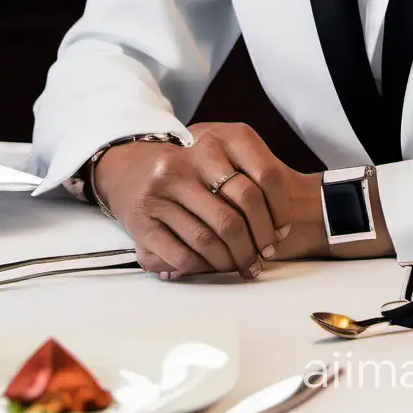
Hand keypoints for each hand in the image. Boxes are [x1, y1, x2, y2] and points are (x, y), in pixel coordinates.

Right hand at [92, 123, 328, 278]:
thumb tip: (284, 215)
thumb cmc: (185, 169)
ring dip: (232, 261)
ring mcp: (158, 196)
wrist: (127, 168)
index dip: (278, 211)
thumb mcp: (215, 155)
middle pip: (234, 217)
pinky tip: (214, 267)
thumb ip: (247, 172)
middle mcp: (181, 167)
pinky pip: (183, 255)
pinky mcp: (142, 224)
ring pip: (209, 240)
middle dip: (255, 244)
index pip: (261, 179)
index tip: (281, 231)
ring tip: (244, 266)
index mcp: (209, 144)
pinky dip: (204, 268)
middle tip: (264, 257)